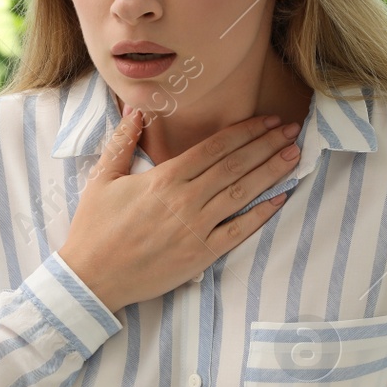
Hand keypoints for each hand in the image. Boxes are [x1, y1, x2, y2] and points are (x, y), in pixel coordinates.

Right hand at [57, 107, 300, 313]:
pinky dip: (262, 213)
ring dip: (271, 171)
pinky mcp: (201, 255)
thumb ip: (123, 140)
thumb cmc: (94, 228)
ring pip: (242, 193)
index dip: (246, 131)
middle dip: (267, 144)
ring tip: (294, 154)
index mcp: (164, 178)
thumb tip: (135, 108)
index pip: (215, 148)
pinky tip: (281, 198)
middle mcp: (185, 200)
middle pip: (235, 165)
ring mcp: (196, 228)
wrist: (92, 277)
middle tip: (292, 129)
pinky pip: (239, 230)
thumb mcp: (102, 178)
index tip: (268, 120)